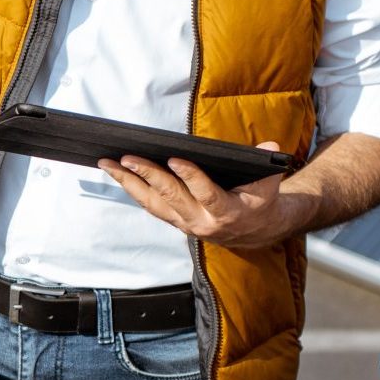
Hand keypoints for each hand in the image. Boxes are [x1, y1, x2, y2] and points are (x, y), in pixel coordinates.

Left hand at [99, 143, 298, 248]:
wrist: (256, 231)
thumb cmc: (260, 201)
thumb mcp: (269, 184)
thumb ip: (268, 165)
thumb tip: (270, 148)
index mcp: (227, 213)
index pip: (206, 194)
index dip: (191, 177)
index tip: (174, 159)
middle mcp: (202, 222)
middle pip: (170, 198)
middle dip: (147, 176)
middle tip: (127, 158)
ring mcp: (185, 223)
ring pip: (153, 204)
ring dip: (129, 183)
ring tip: (109, 164)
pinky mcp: (175, 221)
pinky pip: (151, 206)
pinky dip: (133, 190)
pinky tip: (119, 175)